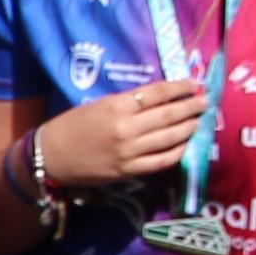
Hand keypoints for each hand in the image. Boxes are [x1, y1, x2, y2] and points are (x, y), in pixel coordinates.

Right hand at [34, 76, 208, 194]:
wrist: (50, 156)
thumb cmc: (71, 125)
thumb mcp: (98, 105)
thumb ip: (128, 103)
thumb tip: (160, 99)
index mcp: (116, 106)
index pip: (157, 94)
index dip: (179, 88)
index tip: (194, 84)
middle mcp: (126, 129)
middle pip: (168, 115)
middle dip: (190, 107)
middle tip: (205, 101)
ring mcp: (129, 152)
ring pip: (169, 138)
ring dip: (188, 128)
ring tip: (199, 121)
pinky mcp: (128, 170)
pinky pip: (161, 161)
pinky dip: (177, 152)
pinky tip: (185, 145)